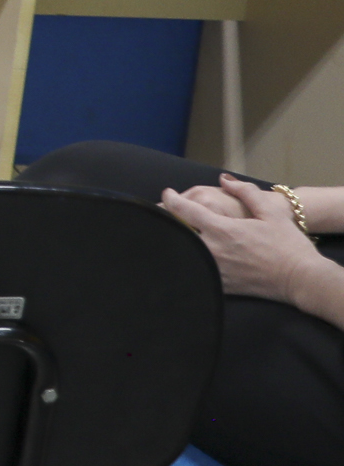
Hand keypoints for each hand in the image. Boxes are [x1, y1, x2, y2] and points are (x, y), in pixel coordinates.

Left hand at [161, 178, 325, 303]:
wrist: (301, 278)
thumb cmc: (288, 244)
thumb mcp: (271, 212)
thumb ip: (246, 192)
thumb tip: (224, 180)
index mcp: (222, 229)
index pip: (184, 211)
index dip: (171, 199)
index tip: (168, 193)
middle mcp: (212, 250)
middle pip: (176, 232)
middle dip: (167, 220)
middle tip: (164, 214)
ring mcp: (214, 269)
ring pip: (183, 252)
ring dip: (177, 240)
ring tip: (173, 232)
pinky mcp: (220, 285)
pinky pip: (195, 270)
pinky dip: (188, 260)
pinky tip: (189, 254)